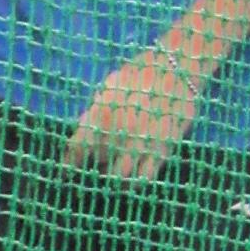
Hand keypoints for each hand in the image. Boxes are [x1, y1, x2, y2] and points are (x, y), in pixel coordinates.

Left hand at [66, 47, 200, 181]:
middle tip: (99, 162)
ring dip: (114, 175)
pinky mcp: (161, 151)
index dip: (71, 161)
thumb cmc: (143, 71)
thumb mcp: (112, 83)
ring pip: (119, 177)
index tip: (69, 167)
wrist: (180, 68)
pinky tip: (134, 175)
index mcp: (101, 117)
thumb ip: (96, 107)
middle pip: (97, 165)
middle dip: (96, 164)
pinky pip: (144, 178)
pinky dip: (135, 181)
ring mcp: (140, 145)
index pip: (76, 150)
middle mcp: (118, 135)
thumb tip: (85, 125)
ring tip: (116, 170)